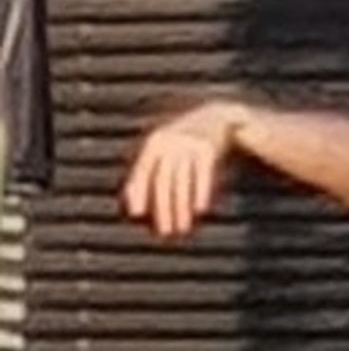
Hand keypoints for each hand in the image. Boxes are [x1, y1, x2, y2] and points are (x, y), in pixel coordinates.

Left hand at [121, 100, 247, 238]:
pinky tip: (200, 210)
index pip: (143, 170)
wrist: (216, 118)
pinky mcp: (208, 149)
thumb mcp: (163, 151)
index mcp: (154, 143)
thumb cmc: (183, 143)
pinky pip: (203, 175)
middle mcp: (170, 142)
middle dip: (163, 207)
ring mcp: (189, 144)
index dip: (138, 192)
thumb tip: (130, 205)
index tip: (137, 214)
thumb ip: (147, 173)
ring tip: (182, 228)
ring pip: (182, 181)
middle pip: (163, 180)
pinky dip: (201, 192)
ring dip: (182, 207)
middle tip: (165, 232)